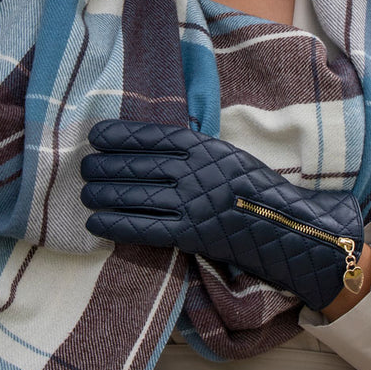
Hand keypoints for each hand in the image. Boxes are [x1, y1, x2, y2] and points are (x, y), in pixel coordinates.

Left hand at [81, 120, 363, 311]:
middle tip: (84, 168)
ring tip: (84, 194)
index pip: (151, 136)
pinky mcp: (191, 234)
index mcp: (203, 145)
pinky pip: (145, 228)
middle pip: (137, 165)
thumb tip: (149, 143)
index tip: (96, 135)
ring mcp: (192, 203)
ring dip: (103, 195)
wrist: (287, 226)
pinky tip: (96, 223)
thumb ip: (191, 148)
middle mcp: (194, 171)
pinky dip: (116, 225)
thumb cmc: (253, 187)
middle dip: (104, 167)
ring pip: (135, 196)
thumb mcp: (225, 154)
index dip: (119, 136)